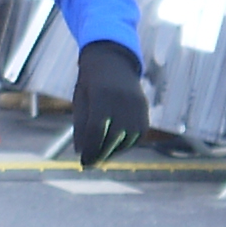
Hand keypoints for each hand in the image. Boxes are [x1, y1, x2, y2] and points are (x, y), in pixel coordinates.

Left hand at [71, 39, 146, 168]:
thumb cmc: (90, 83)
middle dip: (100, 154)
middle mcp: (122, 101)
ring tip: (101, 155)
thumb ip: (80, 126)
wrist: (113, 62)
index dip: (90, 149)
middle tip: (91, 164)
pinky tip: (115, 146)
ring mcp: (136, 105)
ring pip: (127, 139)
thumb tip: (81, 153)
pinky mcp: (144, 109)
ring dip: (114, 151)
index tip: (83, 163)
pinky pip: (138, 134)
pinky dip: (127, 144)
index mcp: (102, 95)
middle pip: (112, 138)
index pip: (96, 130)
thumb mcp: (81, 100)